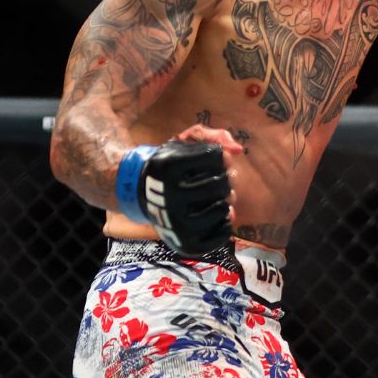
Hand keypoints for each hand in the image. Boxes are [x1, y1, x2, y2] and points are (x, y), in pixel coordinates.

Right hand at [115, 125, 242, 257]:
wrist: (139, 194)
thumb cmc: (170, 166)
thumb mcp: (182, 143)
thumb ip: (212, 136)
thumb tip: (238, 149)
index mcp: (167, 166)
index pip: (213, 156)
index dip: (220, 156)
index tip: (217, 159)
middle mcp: (169, 195)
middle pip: (218, 184)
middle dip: (224, 178)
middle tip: (221, 179)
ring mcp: (176, 221)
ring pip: (220, 209)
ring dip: (226, 200)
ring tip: (220, 197)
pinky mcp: (185, 242)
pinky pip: (220, 235)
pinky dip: (226, 223)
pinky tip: (219, 214)